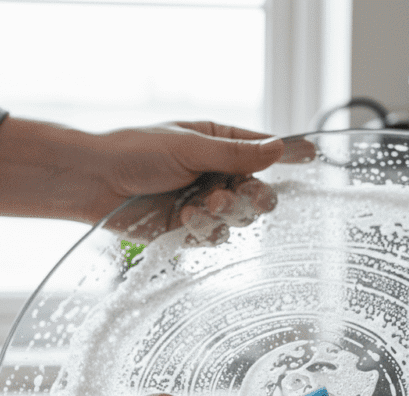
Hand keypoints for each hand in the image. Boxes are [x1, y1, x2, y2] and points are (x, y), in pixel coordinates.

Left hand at [0, 118, 288, 237]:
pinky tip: (184, 219)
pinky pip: (215, 237)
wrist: (94, 183)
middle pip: (259, 194)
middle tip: (245, 194)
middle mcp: (217, 175)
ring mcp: (205, 204)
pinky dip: (204, 230)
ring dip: (225, 213)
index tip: (315, 156)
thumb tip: (279, 148)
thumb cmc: (135, 152)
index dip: (289, 154)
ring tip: (202, 204)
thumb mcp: (190, 147)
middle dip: (254, 197)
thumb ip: (237, 154)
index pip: (264, 150)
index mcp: (219, 144)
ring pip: (240, 219)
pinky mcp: (190, 230)